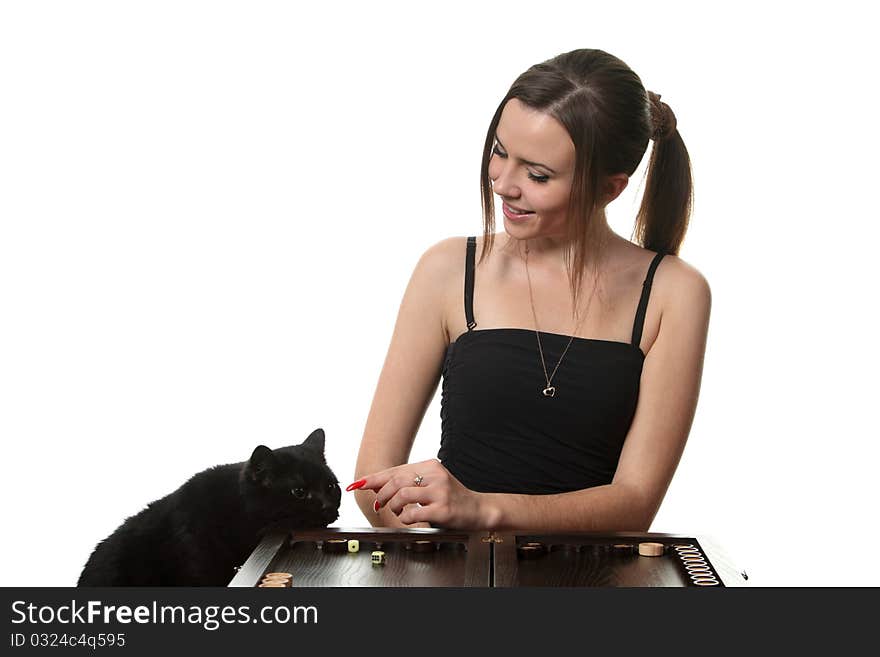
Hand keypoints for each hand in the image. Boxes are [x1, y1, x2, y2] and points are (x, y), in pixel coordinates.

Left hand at [347, 459, 487, 528]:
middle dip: (382, 494)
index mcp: (430, 466)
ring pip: (402, 495)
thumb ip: (409, 482)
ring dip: (394, 506)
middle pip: (396, 481)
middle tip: (380, 504)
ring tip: (398, 512)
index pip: (396, 469)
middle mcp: (435, 475)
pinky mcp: (442, 509)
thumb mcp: (432, 483)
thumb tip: (379, 485)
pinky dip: (406, 518)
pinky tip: (410, 519)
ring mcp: (440, 491)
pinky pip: (414, 513)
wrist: (479, 509)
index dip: (374, 478)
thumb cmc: (453, 498)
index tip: (358, 483)